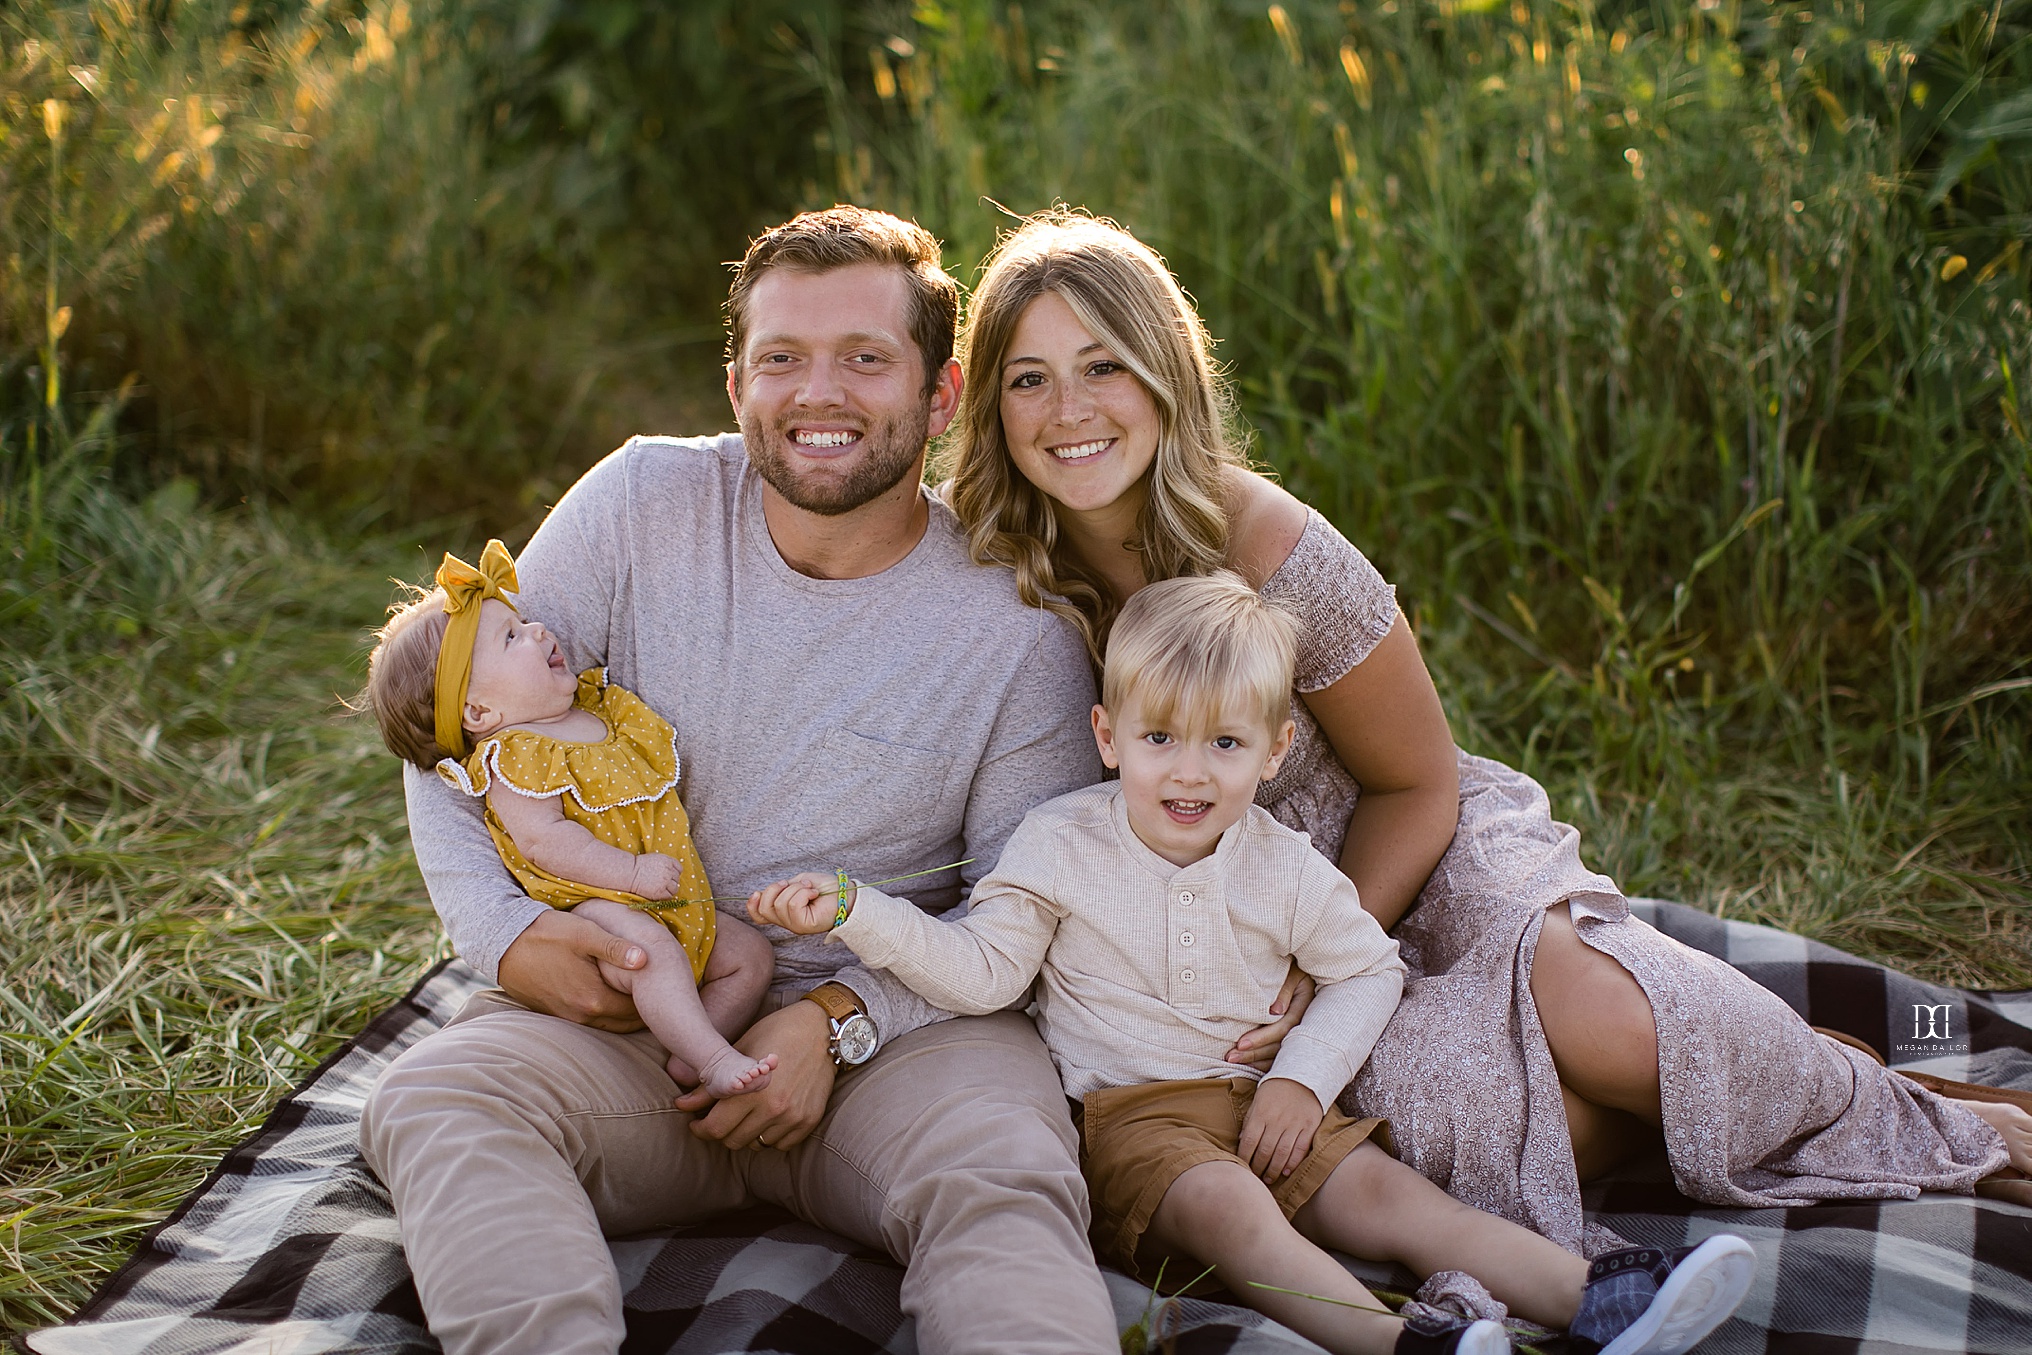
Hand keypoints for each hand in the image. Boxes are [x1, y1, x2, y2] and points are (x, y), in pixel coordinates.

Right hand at [496, 908, 646, 1031]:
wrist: (502, 943)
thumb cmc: (546, 934)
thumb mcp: (584, 934)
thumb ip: (615, 948)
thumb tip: (645, 960)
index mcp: (593, 1000)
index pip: (635, 1011)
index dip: (652, 1002)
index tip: (664, 991)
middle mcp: (580, 1016)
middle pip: (622, 1023)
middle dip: (640, 1013)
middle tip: (656, 997)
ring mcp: (565, 1017)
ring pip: (606, 1024)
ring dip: (622, 1014)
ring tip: (637, 997)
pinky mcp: (554, 1013)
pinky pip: (588, 1019)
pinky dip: (603, 1013)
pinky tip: (609, 996)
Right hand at [628, 852, 689, 900]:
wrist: (629, 873)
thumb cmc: (639, 865)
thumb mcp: (656, 858)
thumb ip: (666, 864)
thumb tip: (672, 871)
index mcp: (668, 861)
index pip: (679, 869)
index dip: (674, 873)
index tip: (668, 875)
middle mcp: (669, 871)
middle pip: (677, 879)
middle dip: (671, 881)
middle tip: (661, 883)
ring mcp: (665, 882)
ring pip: (675, 888)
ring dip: (670, 889)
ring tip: (661, 888)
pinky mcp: (661, 892)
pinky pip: (669, 896)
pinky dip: (666, 896)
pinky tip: (659, 893)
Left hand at [675, 998, 837, 1150]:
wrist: (821, 1029)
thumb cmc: (776, 1033)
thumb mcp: (739, 1053)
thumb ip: (710, 1086)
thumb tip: (681, 1105)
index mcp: (751, 1091)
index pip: (716, 1128)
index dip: (701, 1129)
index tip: (697, 1124)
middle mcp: (773, 1109)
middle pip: (734, 1141)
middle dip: (721, 1132)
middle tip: (720, 1118)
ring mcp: (793, 1117)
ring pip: (757, 1144)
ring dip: (747, 1133)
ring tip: (746, 1115)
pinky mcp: (809, 1120)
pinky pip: (781, 1144)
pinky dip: (771, 1135)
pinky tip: (767, 1118)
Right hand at [747, 872, 842, 934]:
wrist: (846, 893)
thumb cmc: (824, 887)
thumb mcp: (797, 883)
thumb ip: (781, 889)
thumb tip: (763, 893)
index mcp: (783, 912)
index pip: (759, 915)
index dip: (752, 905)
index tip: (756, 892)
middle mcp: (787, 921)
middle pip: (765, 908)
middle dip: (775, 888)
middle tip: (793, 883)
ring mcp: (794, 925)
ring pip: (780, 904)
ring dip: (796, 888)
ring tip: (810, 888)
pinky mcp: (804, 926)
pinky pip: (793, 905)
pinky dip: (803, 893)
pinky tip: (814, 894)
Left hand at [1226, 964, 1315, 1068]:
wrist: (1303, 962)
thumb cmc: (1292, 964)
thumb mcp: (1292, 971)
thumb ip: (1284, 988)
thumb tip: (1275, 1011)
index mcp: (1305, 1005)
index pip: (1283, 1026)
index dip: (1263, 1037)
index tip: (1240, 1043)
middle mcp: (1305, 1022)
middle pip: (1280, 1044)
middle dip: (1254, 1052)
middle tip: (1231, 1057)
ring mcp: (1299, 1031)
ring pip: (1279, 1052)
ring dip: (1255, 1059)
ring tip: (1232, 1060)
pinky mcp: (1292, 1036)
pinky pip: (1279, 1054)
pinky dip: (1262, 1060)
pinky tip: (1246, 1064)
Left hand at [1239, 1078, 1323, 1180]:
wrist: (1303, 1074)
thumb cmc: (1275, 1088)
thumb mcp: (1258, 1099)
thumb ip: (1250, 1120)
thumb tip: (1242, 1141)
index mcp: (1261, 1113)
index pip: (1249, 1142)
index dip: (1244, 1158)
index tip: (1241, 1168)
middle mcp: (1277, 1120)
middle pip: (1265, 1151)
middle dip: (1258, 1168)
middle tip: (1254, 1177)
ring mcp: (1294, 1124)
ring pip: (1282, 1154)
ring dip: (1274, 1170)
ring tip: (1268, 1179)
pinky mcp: (1310, 1126)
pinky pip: (1300, 1149)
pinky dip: (1293, 1163)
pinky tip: (1286, 1171)